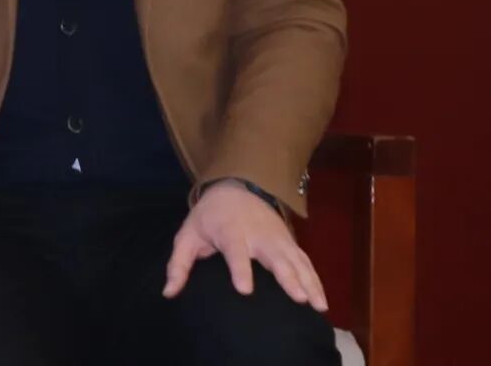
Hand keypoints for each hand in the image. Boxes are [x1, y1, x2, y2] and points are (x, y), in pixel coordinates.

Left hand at [163, 179, 327, 311]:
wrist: (235, 185)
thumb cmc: (210, 215)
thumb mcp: (188, 234)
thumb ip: (179, 263)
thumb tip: (168, 293)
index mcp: (230, 231)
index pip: (235, 251)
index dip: (239, 269)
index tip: (244, 289)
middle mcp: (257, 234)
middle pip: (274, 256)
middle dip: (286, 277)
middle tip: (297, 298)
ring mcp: (277, 238)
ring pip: (295, 260)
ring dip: (308, 281)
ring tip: (317, 305)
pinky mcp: (289, 242)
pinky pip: (305, 262)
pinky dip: (315, 280)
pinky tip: (322, 301)